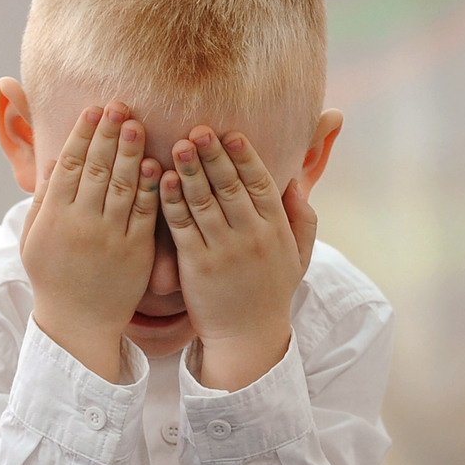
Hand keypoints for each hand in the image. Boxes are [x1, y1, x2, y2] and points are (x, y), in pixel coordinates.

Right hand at [21, 103, 160, 381]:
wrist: (77, 322)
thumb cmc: (53, 277)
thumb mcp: (35, 238)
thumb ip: (43, 199)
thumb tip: (54, 159)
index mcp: (53, 216)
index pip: (69, 165)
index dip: (81, 135)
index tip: (92, 111)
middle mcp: (80, 223)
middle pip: (95, 168)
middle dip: (107, 134)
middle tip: (119, 106)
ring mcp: (108, 237)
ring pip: (120, 186)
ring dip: (130, 152)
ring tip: (136, 124)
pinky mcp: (135, 251)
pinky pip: (143, 213)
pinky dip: (149, 187)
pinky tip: (156, 164)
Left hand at [161, 127, 315, 389]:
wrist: (248, 337)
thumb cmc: (270, 291)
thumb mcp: (298, 256)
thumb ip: (302, 218)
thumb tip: (298, 181)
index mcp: (276, 230)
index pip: (261, 183)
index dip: (245, 156)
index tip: (232, 132)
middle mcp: (252, 237)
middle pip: (231, 187)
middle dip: (214, 155)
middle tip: (198, 127)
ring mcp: (224, 252)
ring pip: (204, 202)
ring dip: (190, 170)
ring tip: (178, 144)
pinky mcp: (197, 267)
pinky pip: (182, 227)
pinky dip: (172, 201)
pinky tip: (162, 180)